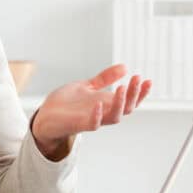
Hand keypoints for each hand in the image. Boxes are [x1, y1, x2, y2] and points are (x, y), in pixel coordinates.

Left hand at [32, 64, 151, 157]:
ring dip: (120, 103)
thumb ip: (104, 79)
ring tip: (122, 87)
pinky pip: (92, 124)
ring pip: (115, 117)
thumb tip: (124, 67)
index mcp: (106, 104)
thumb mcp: (87, 86)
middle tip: (138, 79)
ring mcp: (92, 119)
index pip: (129, 100)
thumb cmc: (66, 103)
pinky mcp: (79, 125)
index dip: (140, 92)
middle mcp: (103, 113)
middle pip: (127, 108)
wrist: (46, 116)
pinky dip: (97, 116)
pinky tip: (99, 104)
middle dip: (134, 94)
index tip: (147, 79)